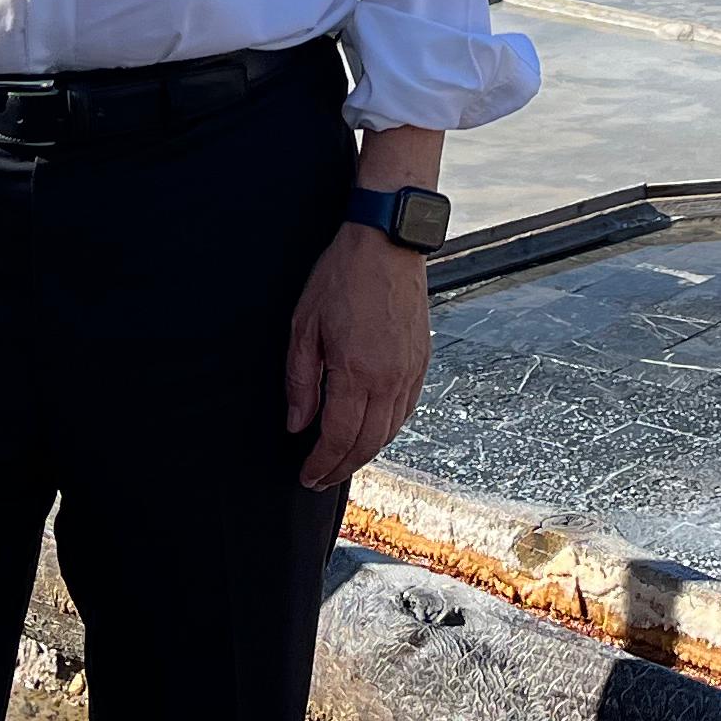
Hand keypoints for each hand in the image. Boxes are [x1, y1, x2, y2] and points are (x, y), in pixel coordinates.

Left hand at [284, 223, 430, 489]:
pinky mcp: (423, 360)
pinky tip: (373, 431)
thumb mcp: (305, 326)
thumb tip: (298, 423)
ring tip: (342, 461)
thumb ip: (301, 381)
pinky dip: (388, 430)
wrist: (388, 241)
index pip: (339, 437)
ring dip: (365, 453)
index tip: (307, 475)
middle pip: (368, 443)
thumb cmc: (343, 276)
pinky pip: (406, 409)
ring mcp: (410, 370)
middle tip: (320, 478)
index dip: (321, 463)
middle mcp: (390, 378)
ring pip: (391, 431)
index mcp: (357, 371)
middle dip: (341, 467)